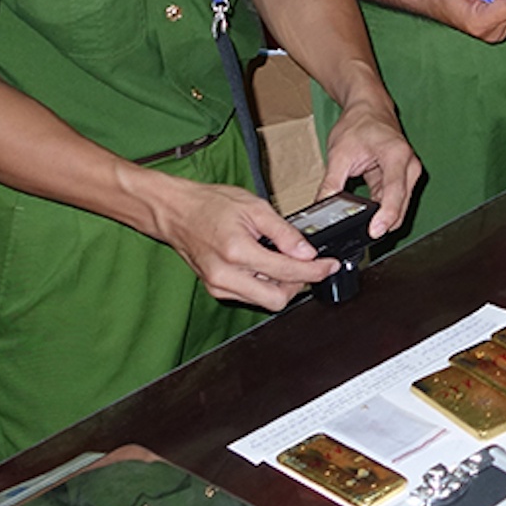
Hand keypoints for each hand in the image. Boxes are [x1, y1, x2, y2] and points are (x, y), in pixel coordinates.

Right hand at [137, 175, 333, 311]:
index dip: (315, 270)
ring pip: (264, 300)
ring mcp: (219, 286)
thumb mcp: (254, 207)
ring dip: (281, 285)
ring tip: (282, 259)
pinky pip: (249, 296)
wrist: (177, 211)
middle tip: (308, 265)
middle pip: (277, 299)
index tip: (329, 265)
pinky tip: (264, 264)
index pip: (288, 272)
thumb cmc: (210, 204)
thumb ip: (283, 232)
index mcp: (237, 252)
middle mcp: (226, 276)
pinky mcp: (215, 289)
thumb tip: (307, 252)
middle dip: (299, 284)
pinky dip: (264, 284)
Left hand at [319, 96, 421, 238]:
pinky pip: (393, 203)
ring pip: (399, 209)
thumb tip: (322, 206)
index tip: (375, 231)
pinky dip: (380, 212)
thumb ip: (331, 182)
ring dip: (382, 219)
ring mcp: (407, 174)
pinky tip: (367, 216)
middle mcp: (409, 166)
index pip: (395, 191)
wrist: (368, 109)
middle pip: (400, 206)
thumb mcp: (339, 153)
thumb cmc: (359, 123)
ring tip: (362, 227)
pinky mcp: (401, 181)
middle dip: (383, 224)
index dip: (386, 214)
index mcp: (396, 155)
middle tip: (362, 236)